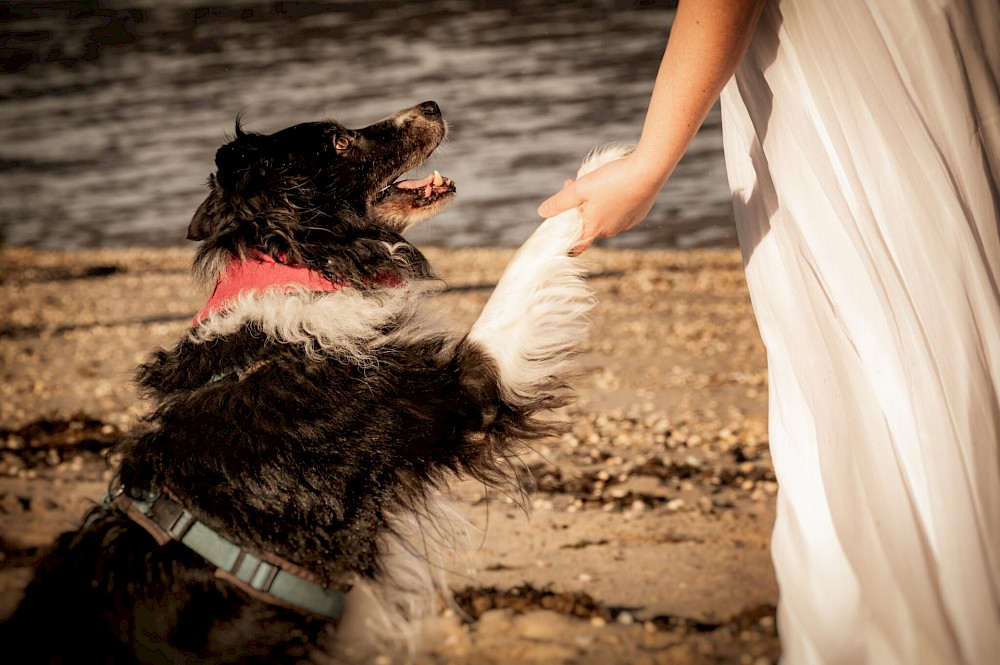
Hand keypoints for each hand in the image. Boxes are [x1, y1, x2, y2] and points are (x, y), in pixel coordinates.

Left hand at [537, 154, 665, 252]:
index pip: (577, 247)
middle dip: (579, 208)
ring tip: (596, 180)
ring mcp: (627, 224)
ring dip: (595, 204)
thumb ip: (560, 202)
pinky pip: (621, 212)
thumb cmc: (612, 180)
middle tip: (574, 184)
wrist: (648, 171)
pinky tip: (616, 184)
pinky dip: (614, 202)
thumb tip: (543, 211)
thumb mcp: (580, 189)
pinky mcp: (639, 214)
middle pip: (589, 225)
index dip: (567, 244)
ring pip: (605, 217)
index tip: (561, 237)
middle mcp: (611, 231)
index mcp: (595, 229)